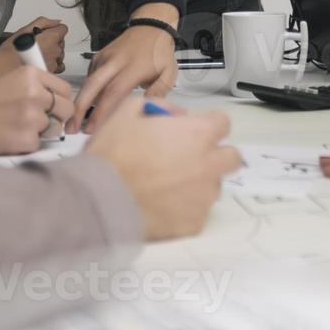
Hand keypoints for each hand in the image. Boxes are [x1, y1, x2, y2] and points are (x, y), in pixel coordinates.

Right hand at [0, 20, 68, 80]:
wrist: (5, 68)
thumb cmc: (12, 50)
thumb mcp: (25, 29)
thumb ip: (44, 22)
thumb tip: (55, 22)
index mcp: (51, 38)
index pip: (63, 29)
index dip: (54, 29)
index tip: (47, 32)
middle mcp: (55, 52)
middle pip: (61, 44)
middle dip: (53, 43)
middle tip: (39, 45)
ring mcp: (53, 64)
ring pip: (59, 57)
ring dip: (53, 55)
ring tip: (39, 56)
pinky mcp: (49, 75)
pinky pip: (56, 69)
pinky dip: (51, 66)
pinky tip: (42, 65)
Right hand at [0, 65, 75, 154]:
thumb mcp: (11, 80)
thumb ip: (36, 87)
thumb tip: (58, 100)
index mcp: (31, 75)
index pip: (65, 89)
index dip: (60, 100)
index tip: (53, 106)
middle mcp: (35, 94)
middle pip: (67, 109)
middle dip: (57, 117)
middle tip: (40, 120)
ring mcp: (32, 118)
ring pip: (54, 128)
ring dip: (41, 131)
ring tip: (18, 127)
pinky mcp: (26, 140)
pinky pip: (38, 144)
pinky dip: (27, 144)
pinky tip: (10, 137)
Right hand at [69, 25, 177, 132]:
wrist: (151, 26)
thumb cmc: (159, 52)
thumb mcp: (169, 73)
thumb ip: (158, 93)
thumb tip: (146, 110)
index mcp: (133, 67)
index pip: (114, 91)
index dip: (102, 111)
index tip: (94, 129)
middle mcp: (115, 62)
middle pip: (92, 86)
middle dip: (80, 109)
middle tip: (71, 128)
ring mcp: (105, 58)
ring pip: (88, 82)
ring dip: (80, 103)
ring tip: (72, 123)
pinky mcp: (99, 56)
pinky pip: (90, 76)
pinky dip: (87, 92)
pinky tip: (85, 106)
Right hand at [85, 98, 240, 239]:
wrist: (97, 199)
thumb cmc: (112, 155)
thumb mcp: (129, 111)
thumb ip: (162, 106)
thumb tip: (178, 115)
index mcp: (197, 134)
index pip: (223, 123)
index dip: (207, 125)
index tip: (195, 131)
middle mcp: (208, 165)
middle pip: (232, 157)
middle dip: (217, 154)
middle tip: (192, 158)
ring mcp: (202, 197)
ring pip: (214, 186)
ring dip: (200, 182)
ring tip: (169, 184)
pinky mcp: (193, 223)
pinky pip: (198, 212)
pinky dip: (185, 208)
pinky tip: (162, 204)